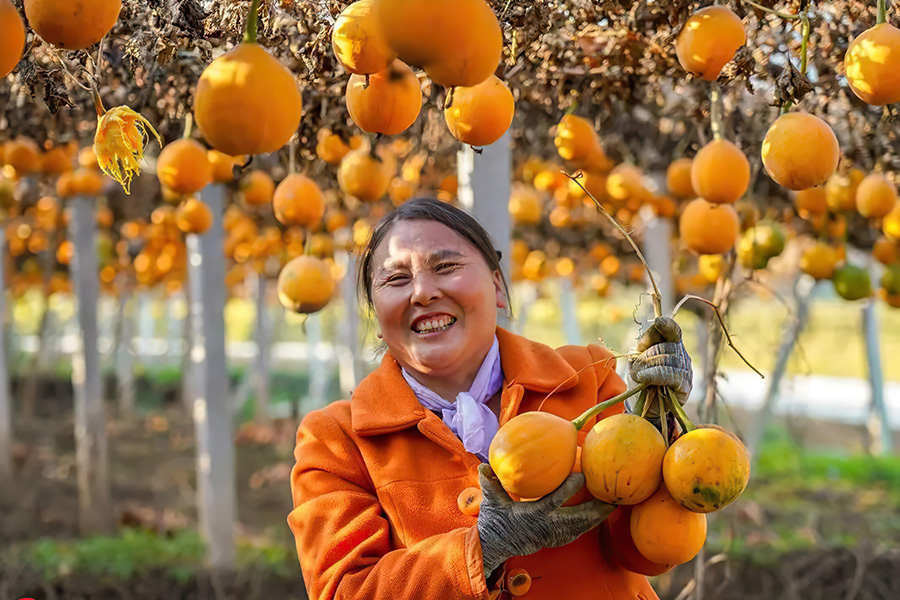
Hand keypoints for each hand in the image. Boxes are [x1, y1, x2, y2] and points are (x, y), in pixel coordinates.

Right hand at [476, 463, 614, 577]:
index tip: (581, 477)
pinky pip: (579, 531)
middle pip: (578, 518)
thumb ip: (489, 483)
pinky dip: (591, 522)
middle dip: (595, 508)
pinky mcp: (557, 539)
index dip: (568, 489)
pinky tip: (601, 513)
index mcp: (533, 515)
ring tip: (613, 503)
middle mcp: (547, 527)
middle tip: (611, 496)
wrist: (498, 546)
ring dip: (598, 516)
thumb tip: (485, 465)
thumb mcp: (491, 502)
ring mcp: (554, 535)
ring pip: (582, 526)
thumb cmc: (496, 521)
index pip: (554, 501)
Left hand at [628, 316, 692, 404]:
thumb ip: (646, 343)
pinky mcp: (685, 385)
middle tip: (636, 368)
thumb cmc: (642, 378)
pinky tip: (643, 378)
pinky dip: (653, 375)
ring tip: (638, 376)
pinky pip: (668, 375)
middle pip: (664, 346)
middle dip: (645, 355)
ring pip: (665, 359)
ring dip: (646, 367)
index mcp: (671, 345)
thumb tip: (655, 328)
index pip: (673, 331)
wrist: (644, 405)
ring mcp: (686, 370)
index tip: (659, 322)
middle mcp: (682, 355)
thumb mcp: (638, 358)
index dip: (667, 326)